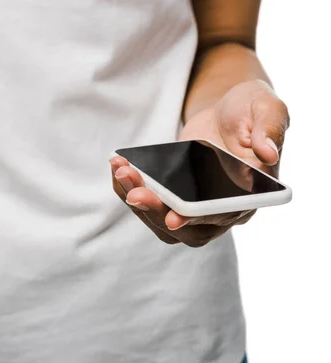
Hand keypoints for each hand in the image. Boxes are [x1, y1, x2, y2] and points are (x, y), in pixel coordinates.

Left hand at [110, 79, 288, 246]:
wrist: (226, 110)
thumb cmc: (250, 108)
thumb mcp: (266, 106)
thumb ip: (270, 128)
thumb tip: (268, 153)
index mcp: (252, 193)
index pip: (225, 215)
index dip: (199, 218)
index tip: (173, 217)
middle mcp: (224, 209)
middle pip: (188, 229)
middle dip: (157, 211)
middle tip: (134, 191)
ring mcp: (197, 207)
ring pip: (163, 221)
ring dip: (138, 201)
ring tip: (122, 170)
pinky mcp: (175, 198)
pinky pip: (151, 205)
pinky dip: (130, 189)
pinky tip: (119, 166)